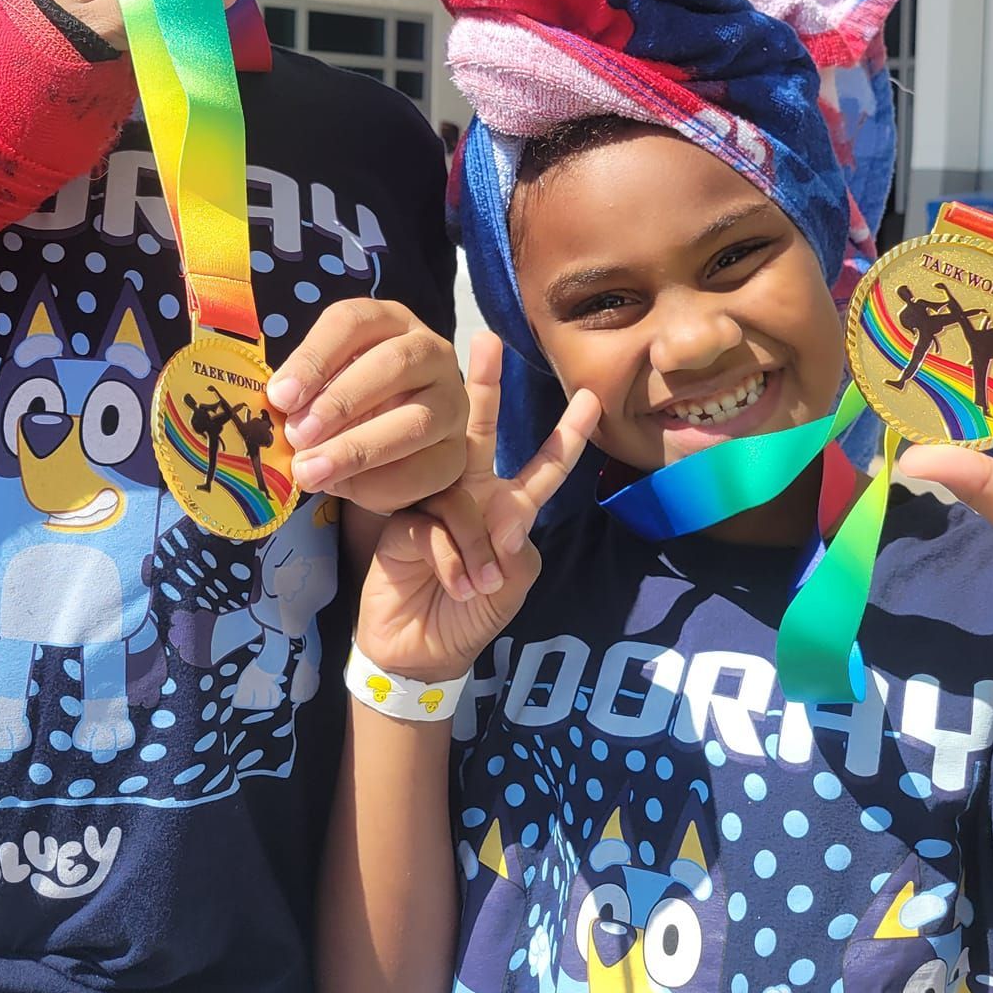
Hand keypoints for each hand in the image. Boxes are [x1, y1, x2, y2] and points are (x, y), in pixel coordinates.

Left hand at [268, 300, 471, 515]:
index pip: (352, 322)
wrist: (390, 451)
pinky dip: (380, 482)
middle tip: (296, 436)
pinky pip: (426, 468)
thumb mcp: (321, 389)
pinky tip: (345, 488)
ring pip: (415, 420)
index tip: (280, 396)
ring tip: (310, 471)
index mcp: (388, 322)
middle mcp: (430, 352)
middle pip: (392, 364)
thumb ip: (304, 395)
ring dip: (357, 449)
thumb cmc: (347, 407)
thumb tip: (279, 412)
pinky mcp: (458, 450)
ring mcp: (452, 400)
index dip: (314, 357)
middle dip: (339, 402)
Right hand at [354, 334, 598, 683]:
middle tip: (487, 342)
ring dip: (473, 538)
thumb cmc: (472, 618)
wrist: (418, 649)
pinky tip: (452, 582)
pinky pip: (436, 524)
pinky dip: (451, 558)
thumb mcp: (510, 586)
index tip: (588, 398)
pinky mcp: (403, 518)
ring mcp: (433, 502)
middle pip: (480, 433)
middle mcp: (470, 494)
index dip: (565, 436)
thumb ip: (513, 549)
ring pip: (456, 484)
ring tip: (476, 582)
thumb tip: (505, 516)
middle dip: (486, 388)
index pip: (542, 467)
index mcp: (506, 509)